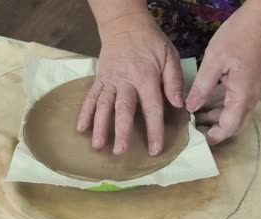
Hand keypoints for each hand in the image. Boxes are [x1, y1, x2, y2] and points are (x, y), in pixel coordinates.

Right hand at [77, 13, 184, 155]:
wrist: (124, 24)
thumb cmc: (151, 42)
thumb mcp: (170, 56)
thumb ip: (174, 81)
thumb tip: (179, 105)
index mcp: (146, 77)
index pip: (152, 107)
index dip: (154, 129)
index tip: (154, 149)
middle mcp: (126, 81)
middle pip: (123, 109)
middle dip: (120, 131)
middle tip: (119, 152)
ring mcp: (110, 81)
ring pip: (103, 106)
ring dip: (99, 126)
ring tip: (97, 146)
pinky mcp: (99, 79)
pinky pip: (91, 97)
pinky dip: (85, 113)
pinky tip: (81, 129)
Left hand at [186, 6, 260, 145]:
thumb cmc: (239, 37)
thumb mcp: (213, 61)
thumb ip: (202, 87)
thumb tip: (190, 108)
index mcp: (242, 95)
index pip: (229, 127)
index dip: (213, 136)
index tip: (196, 139)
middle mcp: (250, 97)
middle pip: (235, 125)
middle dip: (215, 131)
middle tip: (194, 130)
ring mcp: (252, 90)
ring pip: (235, 114)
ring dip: (217, 118)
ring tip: (194, 117)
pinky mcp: (250, 82)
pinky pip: (236, 102)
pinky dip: (221, 106)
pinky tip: (205, 101)